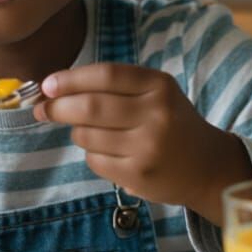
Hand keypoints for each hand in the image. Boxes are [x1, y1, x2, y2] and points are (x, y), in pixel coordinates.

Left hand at [33, 63, 251, 224]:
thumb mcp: (155, 93)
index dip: (70, 79)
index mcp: (159, 86)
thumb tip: (54, 88)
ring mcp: (148, 147)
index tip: (47, 85)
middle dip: (58, 107)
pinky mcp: (139, 175)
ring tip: (91, 132)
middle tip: (42, 109)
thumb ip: (113, 86)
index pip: (105, 75)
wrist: (208, 168)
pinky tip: (108, 153)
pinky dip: (92, 154)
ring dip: (78, 132)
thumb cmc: (171, 122)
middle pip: (90, 106)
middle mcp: (156, 114)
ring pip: (87, 135)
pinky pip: (95, 161)